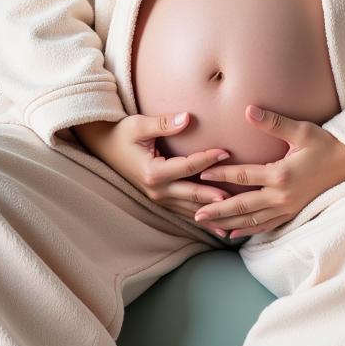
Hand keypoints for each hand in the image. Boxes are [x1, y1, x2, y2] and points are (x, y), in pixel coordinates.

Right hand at [72, 112, 234, 237]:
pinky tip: (219, 228)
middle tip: (239, 196)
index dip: (207, 159)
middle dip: (216, 195)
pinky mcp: (161, 199)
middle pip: (192, 194)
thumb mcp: (139, 125)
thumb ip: (164, 123)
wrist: (105, 146)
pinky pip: (184, 211)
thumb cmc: (123, 133)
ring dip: (212, 213)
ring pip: (190, 208)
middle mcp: (156, 190)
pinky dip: (202, 218)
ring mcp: (158, 197)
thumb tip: (187, 117)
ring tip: (236, 218)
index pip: (187, 167)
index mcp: (152, 172)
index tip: (226, 152)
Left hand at [190, 105, 344, 238]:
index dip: (221, 175)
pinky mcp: (293, 213)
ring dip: (229, 223)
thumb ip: (273, 122)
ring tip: (208, 225)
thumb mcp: (301, 130)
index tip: (202, 174)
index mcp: (281, 174)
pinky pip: (266, 226)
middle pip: (243, 206)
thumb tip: (248, 110)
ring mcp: (288, 208)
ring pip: (252, 220)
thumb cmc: (326, 144)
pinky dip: (248, 230)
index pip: (243, 177)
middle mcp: (282, 196)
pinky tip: (234, 234)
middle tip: (195, 213)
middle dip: (218, 210)